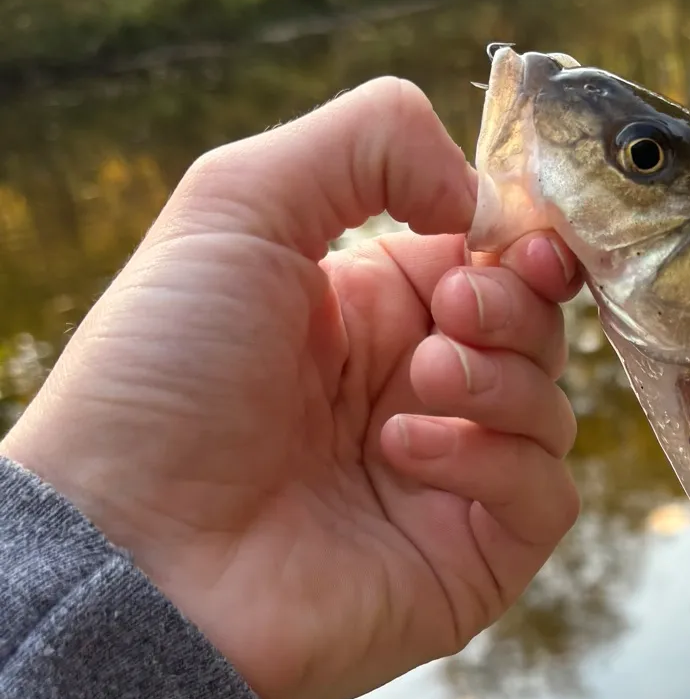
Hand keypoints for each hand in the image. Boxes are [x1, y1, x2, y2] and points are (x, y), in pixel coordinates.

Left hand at [1, 78, 581, 698]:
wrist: (128, 550)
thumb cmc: (159, 377)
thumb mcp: (237, 204)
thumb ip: (370, 142)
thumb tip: (484, 196)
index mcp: (374, 311)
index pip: (494, 262)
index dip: (521, 241)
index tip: (513, 235)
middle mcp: (417, 389)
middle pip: (538, 327)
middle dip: (514, 303)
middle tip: (450, 312)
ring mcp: (449, 477)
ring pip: (553, 406)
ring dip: (500, 378)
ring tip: (419, 383)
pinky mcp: (471, 556)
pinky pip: (544, 494)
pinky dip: (494, 460)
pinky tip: (406, 451)